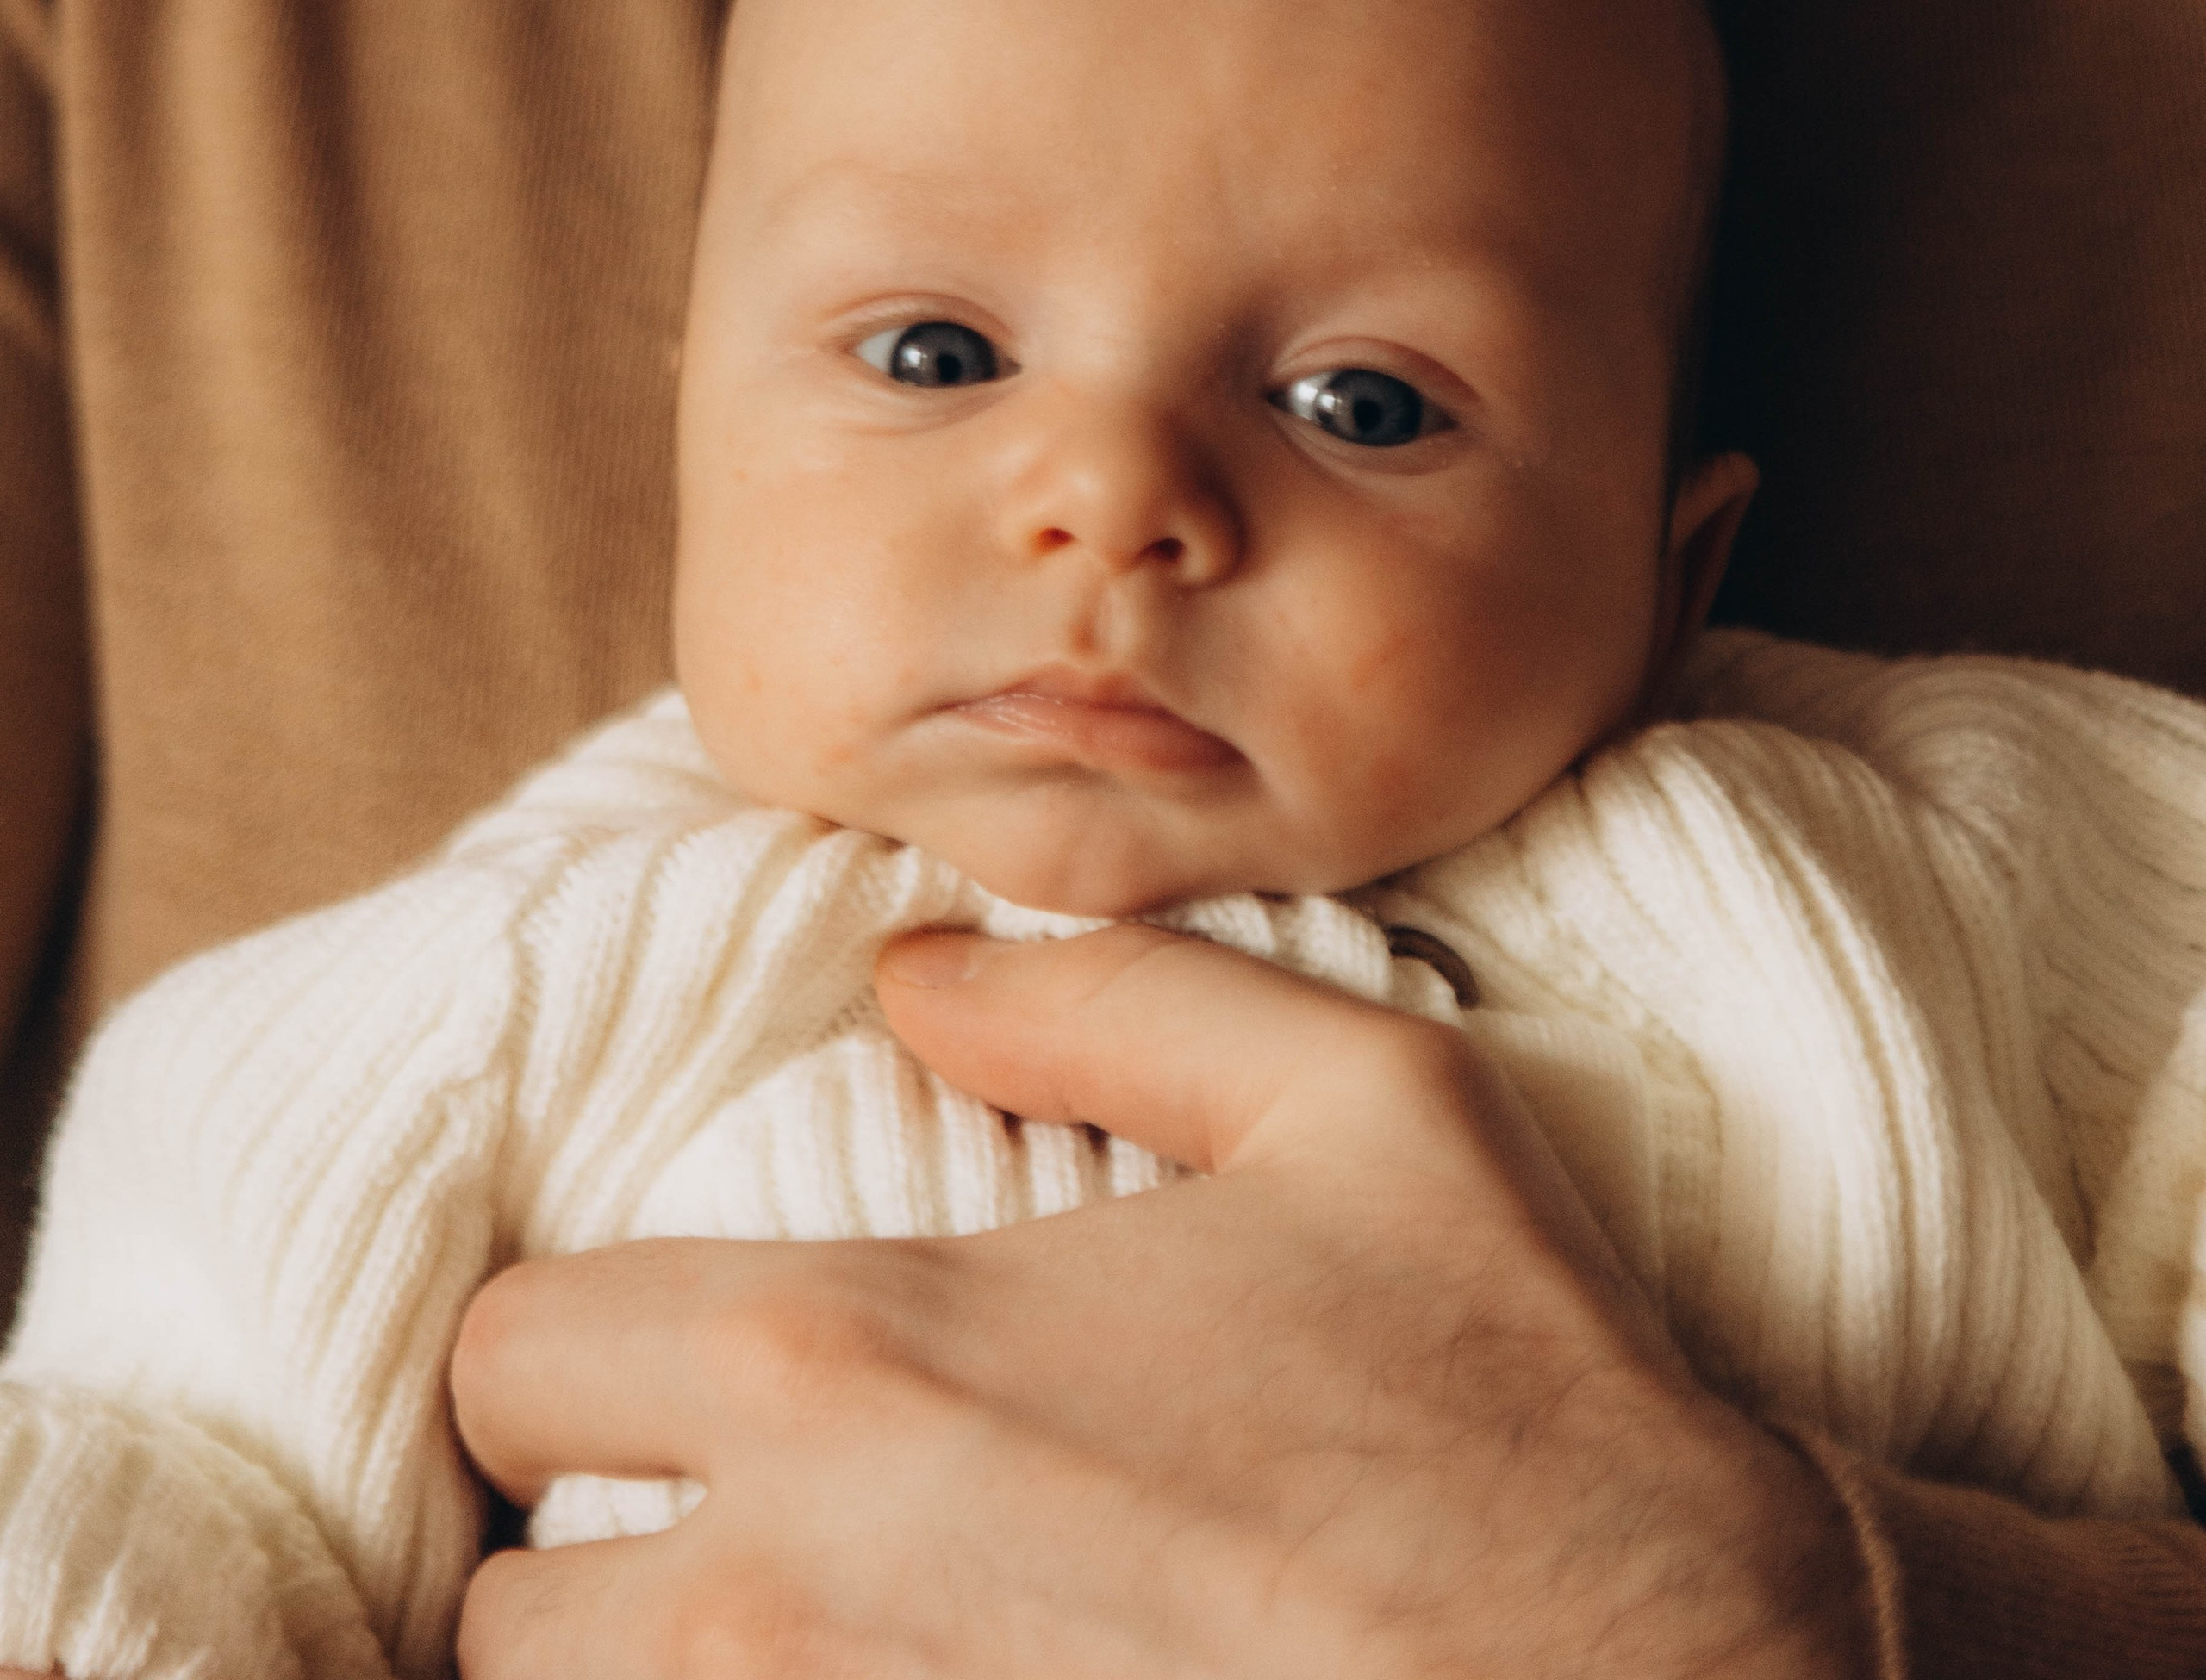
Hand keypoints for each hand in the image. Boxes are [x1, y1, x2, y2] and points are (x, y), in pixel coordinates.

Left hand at [453, 926, 1874, 1678]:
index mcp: (859, 1363)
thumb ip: (1108, 994)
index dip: (565, 1360)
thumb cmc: (1515, 1409)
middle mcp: (794, 1610)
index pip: (509, 1363)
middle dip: (580, 1572)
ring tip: (792, 1646)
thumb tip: (912, 967)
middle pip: (496, 1628)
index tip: (654, 1374)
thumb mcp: (1359, 1106)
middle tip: (702, 1545)